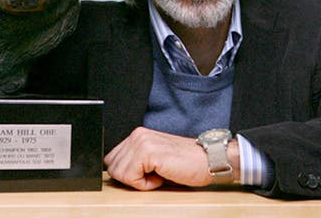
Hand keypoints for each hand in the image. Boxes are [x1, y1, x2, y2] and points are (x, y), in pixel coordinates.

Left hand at [105, 127, 236, 189]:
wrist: (209, 160)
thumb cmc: (187, 163)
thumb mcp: (154, 160)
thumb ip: (135, 161)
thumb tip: (117, 173)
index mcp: (138, 135)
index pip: (112, 159)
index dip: (126, 174)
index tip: (145, 174)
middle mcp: (138, 135)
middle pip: (113, 167)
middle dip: (131, 178)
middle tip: (154, 175)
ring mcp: (142, 142)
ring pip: (120, 173)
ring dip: (139, 181)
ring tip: (159, 174)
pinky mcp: (149, 152)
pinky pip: (132, 178)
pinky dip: (146, 185)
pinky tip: (162, 176)